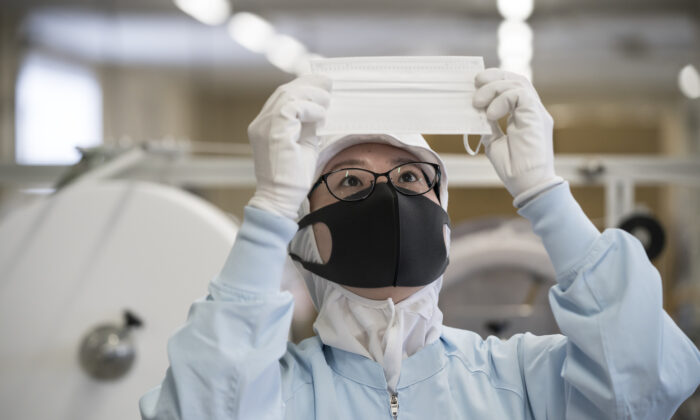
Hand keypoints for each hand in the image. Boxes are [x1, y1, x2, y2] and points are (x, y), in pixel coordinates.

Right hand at [247, 75, 331, 219]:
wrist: (280, 199)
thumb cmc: (291, 178)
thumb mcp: (305, 144)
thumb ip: (309, 126)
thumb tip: (321, 109)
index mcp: (265, 126)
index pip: (282, 98)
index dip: (302, 88)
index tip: (321, 86)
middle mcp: (260, 123)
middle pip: (284, 91)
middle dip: (308, 84)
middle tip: (327, 83)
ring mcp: (264, 127)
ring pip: (288, 95)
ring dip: (311, 95)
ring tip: (327, 101)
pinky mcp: (273, 132)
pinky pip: (292, 108)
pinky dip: (310, 109)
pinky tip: (321, 116)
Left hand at [473, 68, 562, 206]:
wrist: (528, 185)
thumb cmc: (514, 169)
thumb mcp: (495, 143)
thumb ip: (489, 128)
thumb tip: (477, 114)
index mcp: (525, 117)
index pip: (513, 89)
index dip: (496, 82)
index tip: (476, 85)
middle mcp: (533, 112)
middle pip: (517, 80)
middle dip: (495, 76)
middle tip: (475, 82)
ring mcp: (537, 113)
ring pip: (518, 84)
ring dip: (494, 88)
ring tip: (477, 103)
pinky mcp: (537, 116)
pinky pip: (519, 95)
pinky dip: (501, 99)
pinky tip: (490, 114)